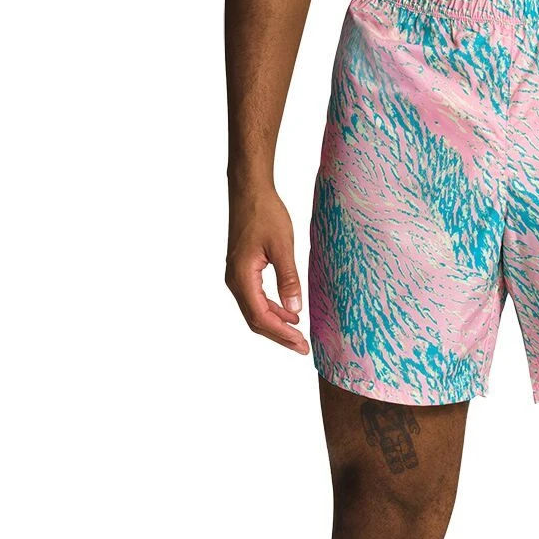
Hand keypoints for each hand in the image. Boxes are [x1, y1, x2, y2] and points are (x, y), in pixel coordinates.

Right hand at [225, 185, 308, 354]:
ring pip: (256, 311)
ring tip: (299, 335)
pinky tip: (290, 313)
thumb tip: (295, 309)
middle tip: (303, 348)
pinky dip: (273, 310)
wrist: (249, 190)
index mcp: (242, 277)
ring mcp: (237, 276)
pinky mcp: (242, 271)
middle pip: (256, 320)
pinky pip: (256, 299)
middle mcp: (235, 280)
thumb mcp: (283, 247)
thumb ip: (289, 279)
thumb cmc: (265, 213)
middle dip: (280, 336)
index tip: (302, 344)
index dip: (282, 334)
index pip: (262, 317)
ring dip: (277, 325)